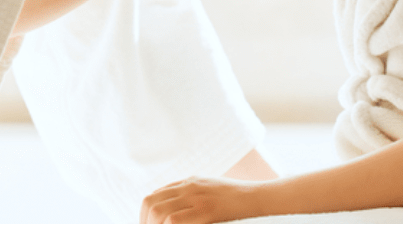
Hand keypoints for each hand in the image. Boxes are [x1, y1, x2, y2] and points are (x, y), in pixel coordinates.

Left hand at [142, 177, 263, 223]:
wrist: (258, 197)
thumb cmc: (236, 198)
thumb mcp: (210, 189)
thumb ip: (191, 195)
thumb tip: (173, 212)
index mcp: (188, 182)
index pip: (154, 195)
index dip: (145, 214)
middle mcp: (188, 187)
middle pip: (151, 202)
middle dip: (144, 221)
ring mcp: (196, 198)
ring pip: (159, 212)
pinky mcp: (206, 210)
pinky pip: (175, 220)